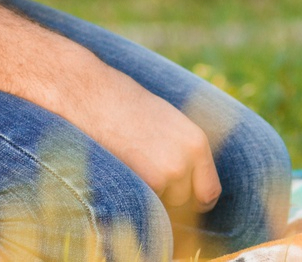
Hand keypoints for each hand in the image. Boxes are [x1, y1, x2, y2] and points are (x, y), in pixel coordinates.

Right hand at [60, 55, 220, 214]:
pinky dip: (129, 195)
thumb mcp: (168, 123)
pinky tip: (119, 169)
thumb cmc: (127, 106)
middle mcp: (186, 161)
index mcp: (197, 143)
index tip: (186, 201)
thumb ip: (182, 153)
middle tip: (143, 167)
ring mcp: (164, 174)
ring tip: (129, 162)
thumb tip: (186, 187)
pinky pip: (140, 205)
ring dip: (147, 194)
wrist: (92, 96)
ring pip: (160, 206)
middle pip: (182, 200)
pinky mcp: (141, 184)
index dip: (196, 200)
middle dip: (166, 193)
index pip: (209, 192)